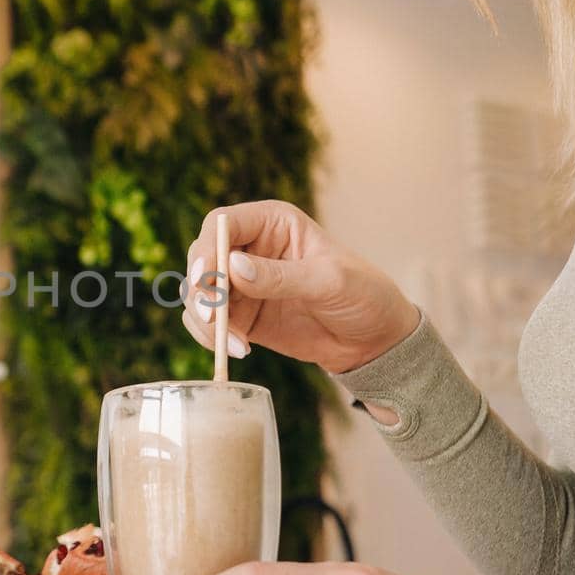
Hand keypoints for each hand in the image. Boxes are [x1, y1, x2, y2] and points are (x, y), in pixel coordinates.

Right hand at [183, 201, 419, 373]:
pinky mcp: (242, 316)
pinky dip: (213, 338)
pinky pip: (209, 324)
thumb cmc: (363, 294)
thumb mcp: (329, 281)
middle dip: (202, 291)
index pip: (223, 224)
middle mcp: (250, 248)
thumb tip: (233, 267)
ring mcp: (243, 284)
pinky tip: (240, 350)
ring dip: (206, 321)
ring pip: (200, 295)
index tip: (204, 279)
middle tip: (214, 320)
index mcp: (273, 224)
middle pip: (203, 259)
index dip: (207, 248)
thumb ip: (281, 276)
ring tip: (235, 344)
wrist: (374, 339)